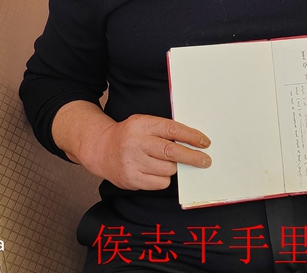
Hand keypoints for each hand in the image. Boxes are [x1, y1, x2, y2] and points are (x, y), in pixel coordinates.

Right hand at [56, 104, 211, 190]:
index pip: (172, 130)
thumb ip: (164, 130)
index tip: (205, 142)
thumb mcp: (144, 123)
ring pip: (167, 169)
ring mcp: (132, 162)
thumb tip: (195, 141)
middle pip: (171, 152)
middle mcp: (137, 143)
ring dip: (174, 168)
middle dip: (192, 157)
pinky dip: (164, 179)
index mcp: (142, 125)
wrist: (100, 149)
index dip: (192, 136)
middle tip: (205, 161)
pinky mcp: (130, 179)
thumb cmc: (130, 135)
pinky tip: (156, 172)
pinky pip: (159, 183)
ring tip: (169, 163)